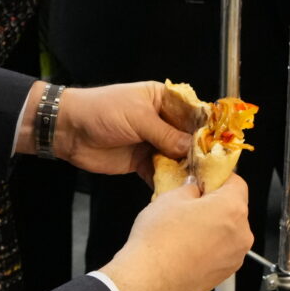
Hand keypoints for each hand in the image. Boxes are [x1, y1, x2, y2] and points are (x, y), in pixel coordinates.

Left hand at [40, 81, 197, 178]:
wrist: (69, 130)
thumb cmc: (102, 111)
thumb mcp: (137, 117)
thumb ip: (166, 133)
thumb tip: (192, 148)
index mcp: (163, 100)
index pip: (193, 113)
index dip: (207, 128)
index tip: (220, 145)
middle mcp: (162, 121)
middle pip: (189, 139)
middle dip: (198, 153)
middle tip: (211, 170)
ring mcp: (152, 142)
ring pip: (177, 157)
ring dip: (185, 169)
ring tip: (198, 183)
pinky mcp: (142, 162)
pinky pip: (161, 172)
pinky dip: (168, 181)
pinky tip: (178, 190)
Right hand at [98, 173, 253, 290]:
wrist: (148, 282)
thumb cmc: (158, 242)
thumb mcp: (170, 198)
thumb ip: (189, 188)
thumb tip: (194, 188)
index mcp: (232, 209)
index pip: (237, 182)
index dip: (219, 178)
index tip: (206, 180)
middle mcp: (241, 234)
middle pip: (234, 209)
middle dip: (215, 204)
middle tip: (190, 204)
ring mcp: (234, 257)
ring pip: (228, 232)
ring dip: (212, 227)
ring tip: (184, 229)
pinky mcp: (224, 275)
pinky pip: (221, 252)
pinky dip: (209, 247)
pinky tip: (186, 247)